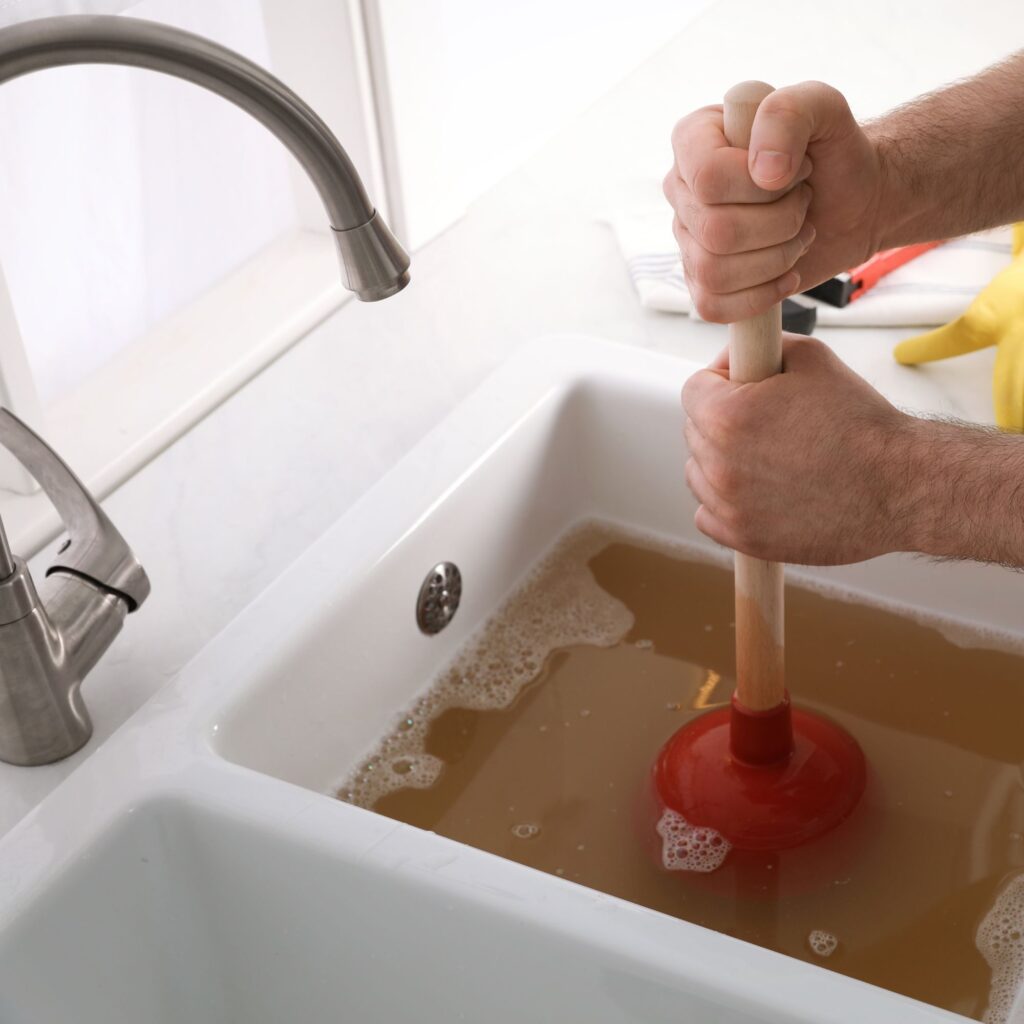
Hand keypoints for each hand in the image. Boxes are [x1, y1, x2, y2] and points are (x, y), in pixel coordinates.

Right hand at [664, 82, 885, 321]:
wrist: (854, 201)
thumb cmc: (833, 153)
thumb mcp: (823, 108)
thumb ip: (788, 113)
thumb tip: (764, 172)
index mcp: (694, 140)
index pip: (708, 177)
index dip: (759, 186)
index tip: (798, 170)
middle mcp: (682, 191)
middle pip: (715, 231)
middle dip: (778, 224)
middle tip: (803, 205)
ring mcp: (689, 239)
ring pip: (714, 272)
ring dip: (775, 258)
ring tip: (797, 235)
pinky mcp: (703, 282)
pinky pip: (712, 306)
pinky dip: (760, 296)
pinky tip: (786, 274)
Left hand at [682, 336, 912, 564]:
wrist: (900, 484)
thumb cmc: (861, 424)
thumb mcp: (812, 359)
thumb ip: (762, 349)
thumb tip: (735, 358)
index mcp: (727, 416)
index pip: (694, 389)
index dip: (722, 383)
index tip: (745, 388)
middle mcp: (719, 463)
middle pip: (695, 431)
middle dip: (722, 422)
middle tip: (767, 424)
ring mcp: (728, 505)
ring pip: (699, 473)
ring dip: (721, 463)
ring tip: (769, 459)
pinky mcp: (742, 537)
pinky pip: (707, 514)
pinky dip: (725, 503)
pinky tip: (759, 491)